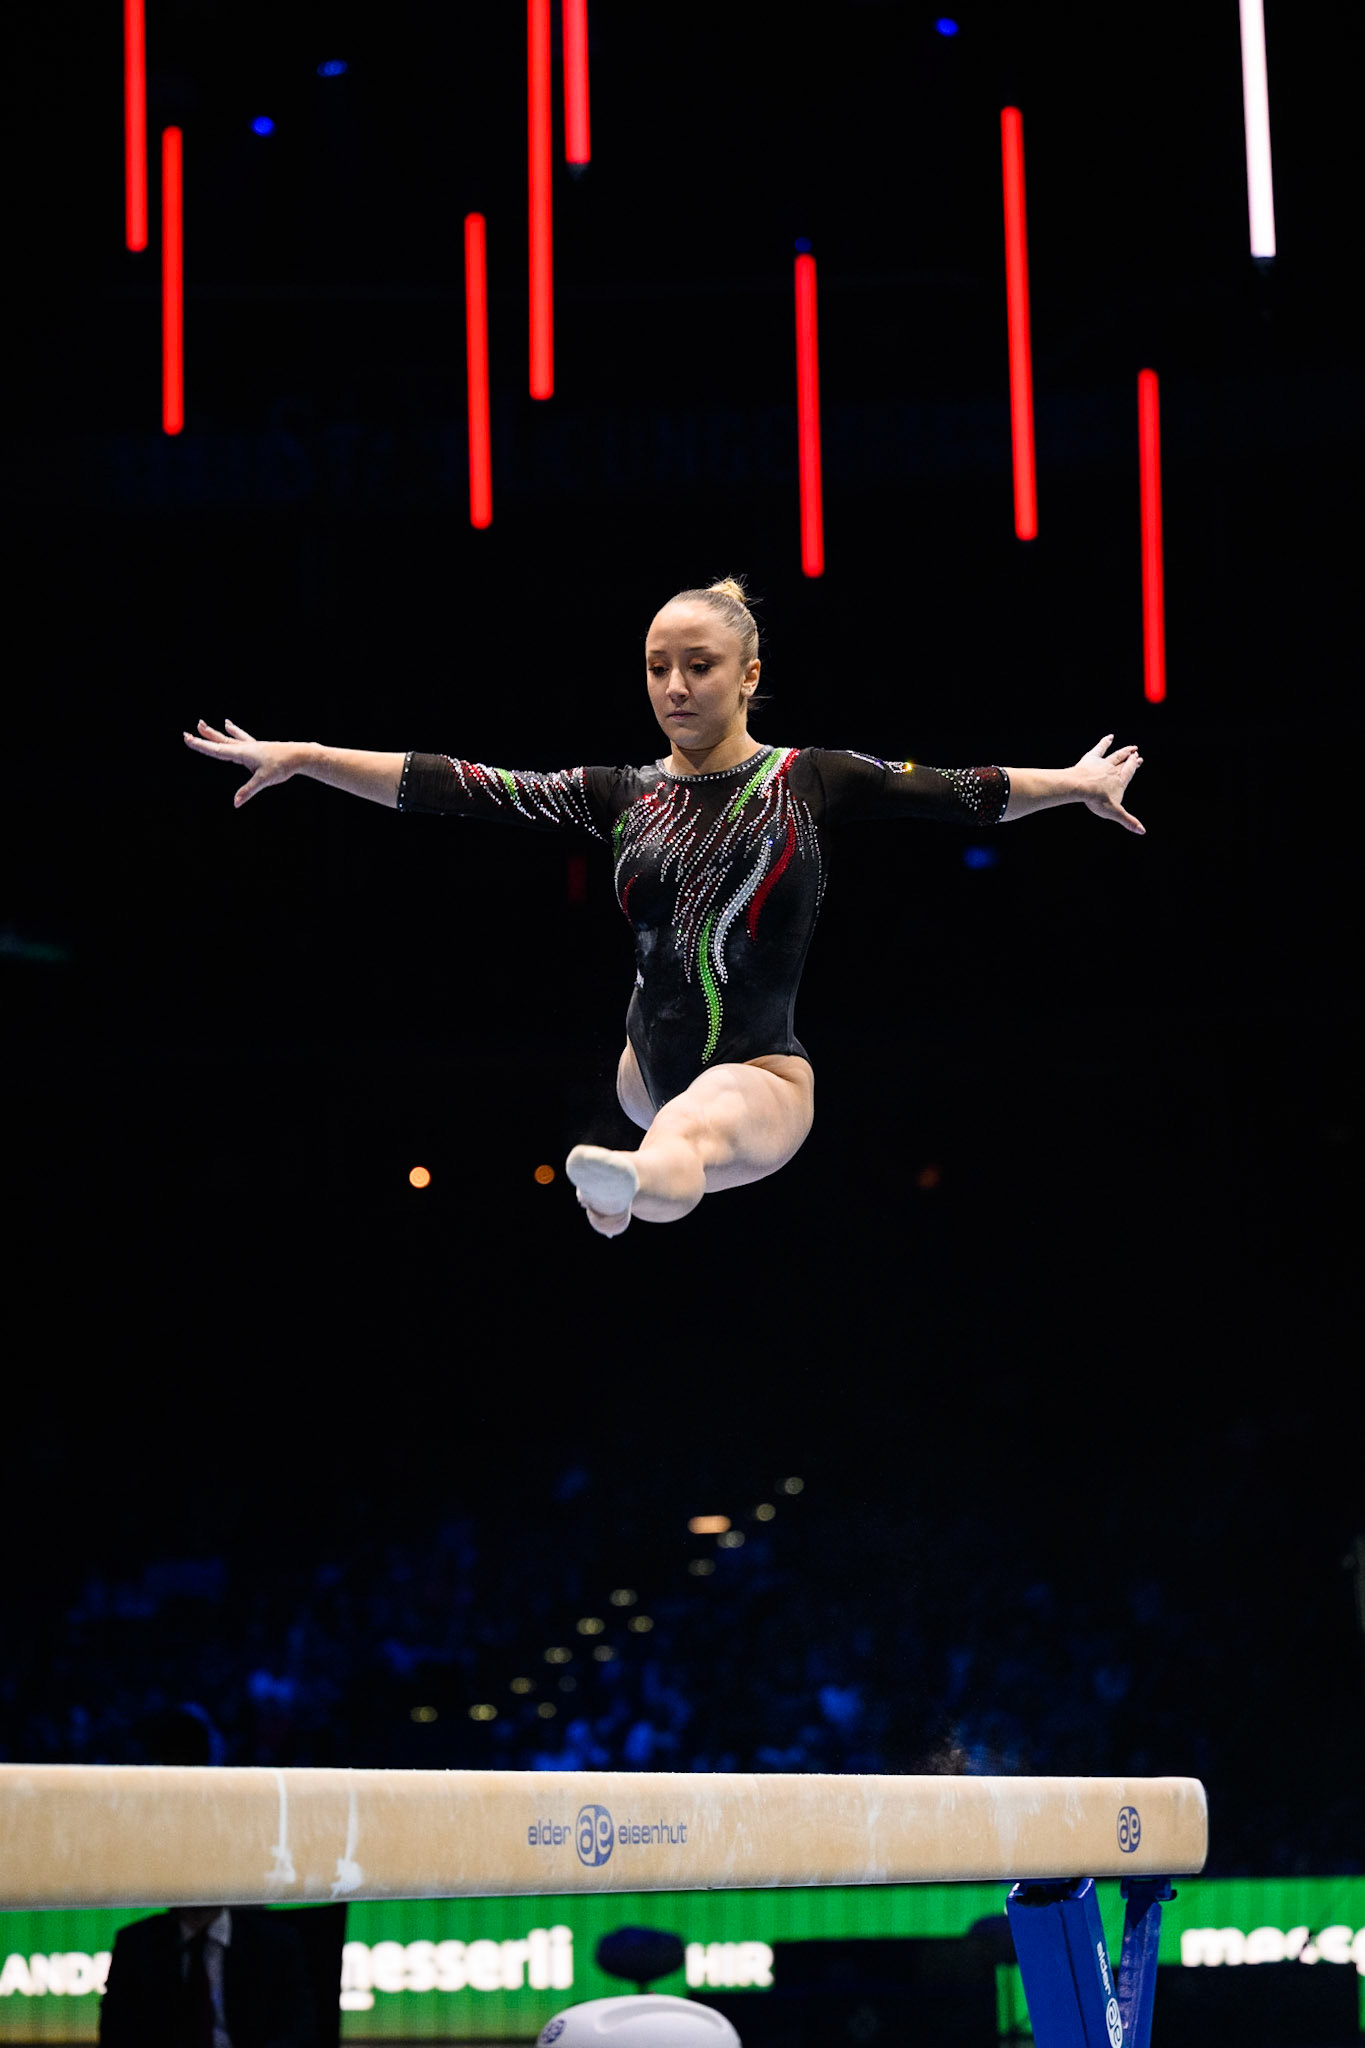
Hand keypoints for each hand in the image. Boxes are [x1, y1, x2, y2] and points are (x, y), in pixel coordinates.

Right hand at [181, 718, 300, 807]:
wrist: (299, 755)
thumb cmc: (282, 766)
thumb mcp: (264, 780)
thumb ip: (248, 791)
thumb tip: (235, 803)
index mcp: (242, 753)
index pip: (217, 750)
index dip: (201, 746)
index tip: (187, 739)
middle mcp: (244, 747)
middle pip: (219, 742)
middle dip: (203, 739)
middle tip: (187, 733)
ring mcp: (251, 746)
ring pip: (228, 738)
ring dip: (215, 733)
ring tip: (203, 724)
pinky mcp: (257, 747)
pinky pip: (241, 737)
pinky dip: (234, 731)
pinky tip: (229, 724)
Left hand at [1073, 733, 1145, 834]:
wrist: (1081, 787)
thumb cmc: (1097, 800)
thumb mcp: (1114, 812)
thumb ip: (1128, 821)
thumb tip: (1143, 831)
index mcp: (1120, 781)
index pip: (1130, 772)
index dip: (1134, 766)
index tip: (1139, 760)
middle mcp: (1114, 770)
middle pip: (1124, 763)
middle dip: (1131, 759)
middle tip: (1137, 753)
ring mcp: (1103, 763)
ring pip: (1116, 755)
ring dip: (1123, 751)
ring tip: (1131, 747)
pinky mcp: (1092, 758)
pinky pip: (1100, 748)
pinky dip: (1105, 742)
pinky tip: (1110, 737)